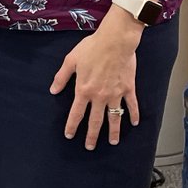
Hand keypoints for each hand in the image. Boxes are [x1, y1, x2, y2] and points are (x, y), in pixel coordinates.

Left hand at [49, 14, 141, 149]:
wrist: (115, 41)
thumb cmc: (92, 48)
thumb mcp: (71, 60)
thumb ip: (61, 77)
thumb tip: (53, 90)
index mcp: (84, 90)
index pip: (76, 113)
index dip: (72, 126)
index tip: (69, 135)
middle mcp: (99, 96)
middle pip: (95, 121)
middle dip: (92, 136)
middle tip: (89, 147)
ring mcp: (115, 94)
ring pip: (114, 117)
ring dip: (113, 131)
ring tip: (112, 142)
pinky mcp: (128, 88)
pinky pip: (132, 105)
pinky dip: (134, 115)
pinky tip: (134, 123)